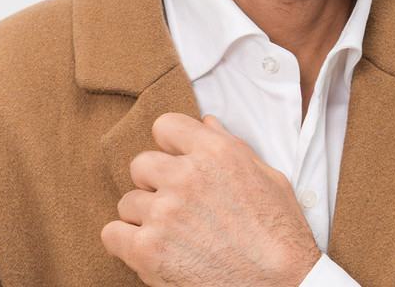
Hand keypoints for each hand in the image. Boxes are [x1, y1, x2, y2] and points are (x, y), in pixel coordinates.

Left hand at [101, 113, 320, 286]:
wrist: (282, 283)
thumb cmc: (279, 231)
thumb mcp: (266, 175)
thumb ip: (231, 145)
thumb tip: (207, 124)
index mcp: (215, 152)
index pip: (165, 125)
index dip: (170, 144)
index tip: (176, 159)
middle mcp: (186, 176)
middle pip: (140, 163)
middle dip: (154, 180)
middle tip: (174, 200)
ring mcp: (165, 213)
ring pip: (128, 201)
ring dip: (145, 214)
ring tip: (171, 231)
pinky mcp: (149, 251)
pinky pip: (112, 234)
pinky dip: (125, 242)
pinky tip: (149, 247)